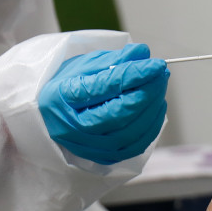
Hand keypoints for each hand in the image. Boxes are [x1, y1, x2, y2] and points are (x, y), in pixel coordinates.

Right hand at [38, 43, 168, 164]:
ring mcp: (91, 145)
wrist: (50, 119)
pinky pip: (137, 144)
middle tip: (162, 73)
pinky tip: (156, 106)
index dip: (135, 74)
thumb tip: (142, 53)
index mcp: (65, 97)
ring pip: (132, 129)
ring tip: (159, 85)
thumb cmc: (66, 88)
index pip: (106, 86)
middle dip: (148, 90)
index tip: (157, 64)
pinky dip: (152, 124)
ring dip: (152, 106)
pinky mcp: (106, 157)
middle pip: (121, 111)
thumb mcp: (82, 66)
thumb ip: (113, 60)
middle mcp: (76, 126)